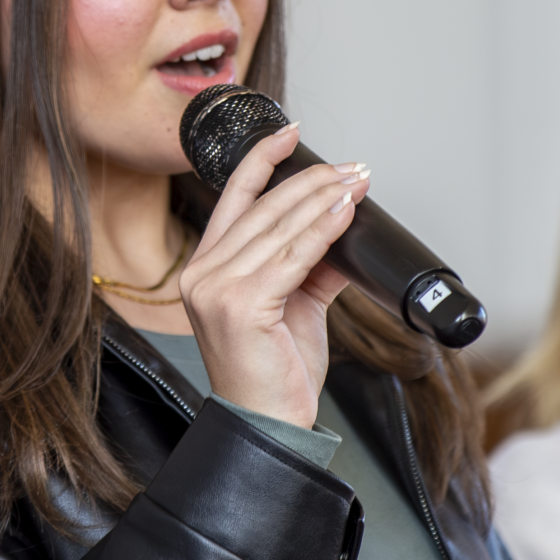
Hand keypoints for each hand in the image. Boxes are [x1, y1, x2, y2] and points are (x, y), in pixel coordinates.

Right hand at [179, 125, 368, 429]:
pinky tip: (345, 214)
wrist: (270, 425)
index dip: (261, 159)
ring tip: (357, 183)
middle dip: (313, 181)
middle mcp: (202, 275)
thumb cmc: (275, 373)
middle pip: (262, 208)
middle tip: (353, 168)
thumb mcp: (295, 305)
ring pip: (279, 227)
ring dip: (324, 199)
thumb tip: (342, 224)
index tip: (289, 134)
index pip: (233, 198)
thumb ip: (311, 263)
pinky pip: (292, 256)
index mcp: (206, 269)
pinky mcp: (241, 305)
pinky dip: (323, 230)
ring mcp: (216, 290)